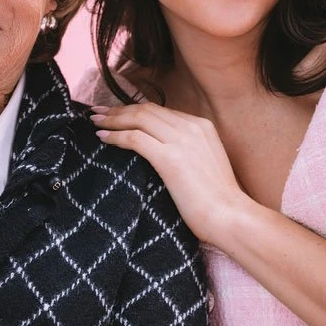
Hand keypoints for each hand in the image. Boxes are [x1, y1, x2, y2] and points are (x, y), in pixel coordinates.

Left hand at [91, 103, 247, 243]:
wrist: (231, 217)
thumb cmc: (218, 202)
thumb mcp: (204, 164)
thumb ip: (186, 151)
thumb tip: (160, 152)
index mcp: (201, 126)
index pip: (160, 111)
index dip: (134, 109)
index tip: (116, 112)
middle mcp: (192, 127)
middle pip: (146, 109)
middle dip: (118, 109)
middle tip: (97, 111)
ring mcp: (181, 140)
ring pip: (138, 118)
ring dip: (113, 119)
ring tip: (95, 122)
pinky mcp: (170, 157)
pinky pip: (135, 138)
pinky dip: (115, 136)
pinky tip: (103, 138)